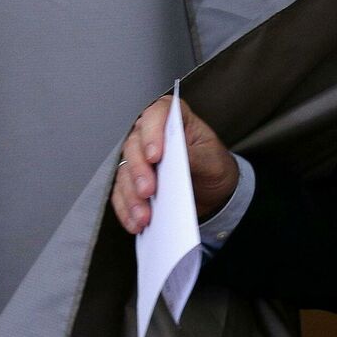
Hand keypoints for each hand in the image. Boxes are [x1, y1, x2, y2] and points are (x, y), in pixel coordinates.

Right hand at [110, 95, 238, 233]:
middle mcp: (152, 135)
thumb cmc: (215, 167)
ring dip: (131, 195)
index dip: (152, 133)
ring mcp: (139, 158)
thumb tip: (176, 156)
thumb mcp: (213, 161)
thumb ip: (194, 156)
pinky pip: (121, 194)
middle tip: (148, 191)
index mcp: (176, 119)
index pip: (157, 114)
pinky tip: (136, 222)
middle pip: (134, 145)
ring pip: (124, 171)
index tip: (155, 156)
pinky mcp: (133, 181)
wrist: (215, 192)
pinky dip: (127, 209)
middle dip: (139, 170)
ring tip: (144, 215)